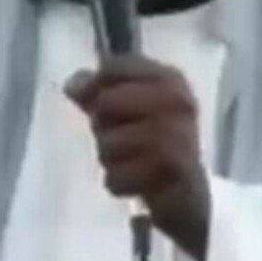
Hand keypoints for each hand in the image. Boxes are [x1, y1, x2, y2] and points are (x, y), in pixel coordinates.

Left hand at [64, 56, 210, 260]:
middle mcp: (177, 102)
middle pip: (106, 103)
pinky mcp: (172, 174)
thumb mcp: (128, 107)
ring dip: (109, 156)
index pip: (113, 68)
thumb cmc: (154, 140)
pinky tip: (134, 181)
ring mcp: (178, 137)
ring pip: (108, 142)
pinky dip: (117, 182)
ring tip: (128, 159)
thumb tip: (72, 84)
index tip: (93, 101)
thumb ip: (98, 91)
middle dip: (102, 124)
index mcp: (168, 78)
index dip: (93, 85)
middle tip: (120, 136)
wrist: (189, 193)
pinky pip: (116, 176)